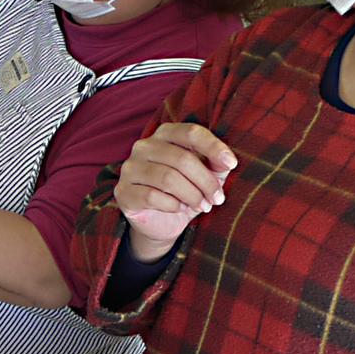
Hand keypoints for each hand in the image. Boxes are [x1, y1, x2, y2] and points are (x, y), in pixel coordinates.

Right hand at [115, 123, 236, 259]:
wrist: (162, 221)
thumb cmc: (187, 191)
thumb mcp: (207, 175)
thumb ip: (217, 164)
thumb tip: (227, 161)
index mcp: (165, 134)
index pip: (191, 132)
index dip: (213, 147)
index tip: (232, 164)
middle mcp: (143, 146)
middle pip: (182, 158)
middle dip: (206, 182)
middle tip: (217, 199)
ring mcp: (130, 168)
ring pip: (167, 178)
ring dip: (192, 196)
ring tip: (203, 206)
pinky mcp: (123, 191)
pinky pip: (152, 196)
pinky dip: (173, 205)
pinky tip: (180, 209)